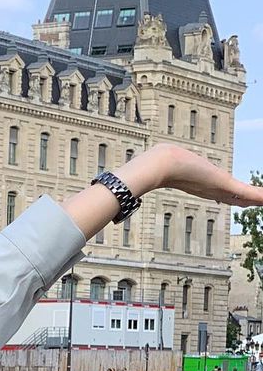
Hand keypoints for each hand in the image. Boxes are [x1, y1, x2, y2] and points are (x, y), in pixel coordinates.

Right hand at [124, 145, 262, 207]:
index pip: (227, 194)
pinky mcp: (224, 185)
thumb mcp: (152, 188)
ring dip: (260, 198)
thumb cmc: (153, 174)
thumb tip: (121, 206)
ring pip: (249, 195)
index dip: (239, 198)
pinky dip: (260, 197)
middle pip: (242, 195)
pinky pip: (249, 194)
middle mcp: (214, 185)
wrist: (160, 163)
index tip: (247, 200)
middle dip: (254, 198)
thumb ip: (139, 196)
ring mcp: (220, 184)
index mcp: (204, 185)